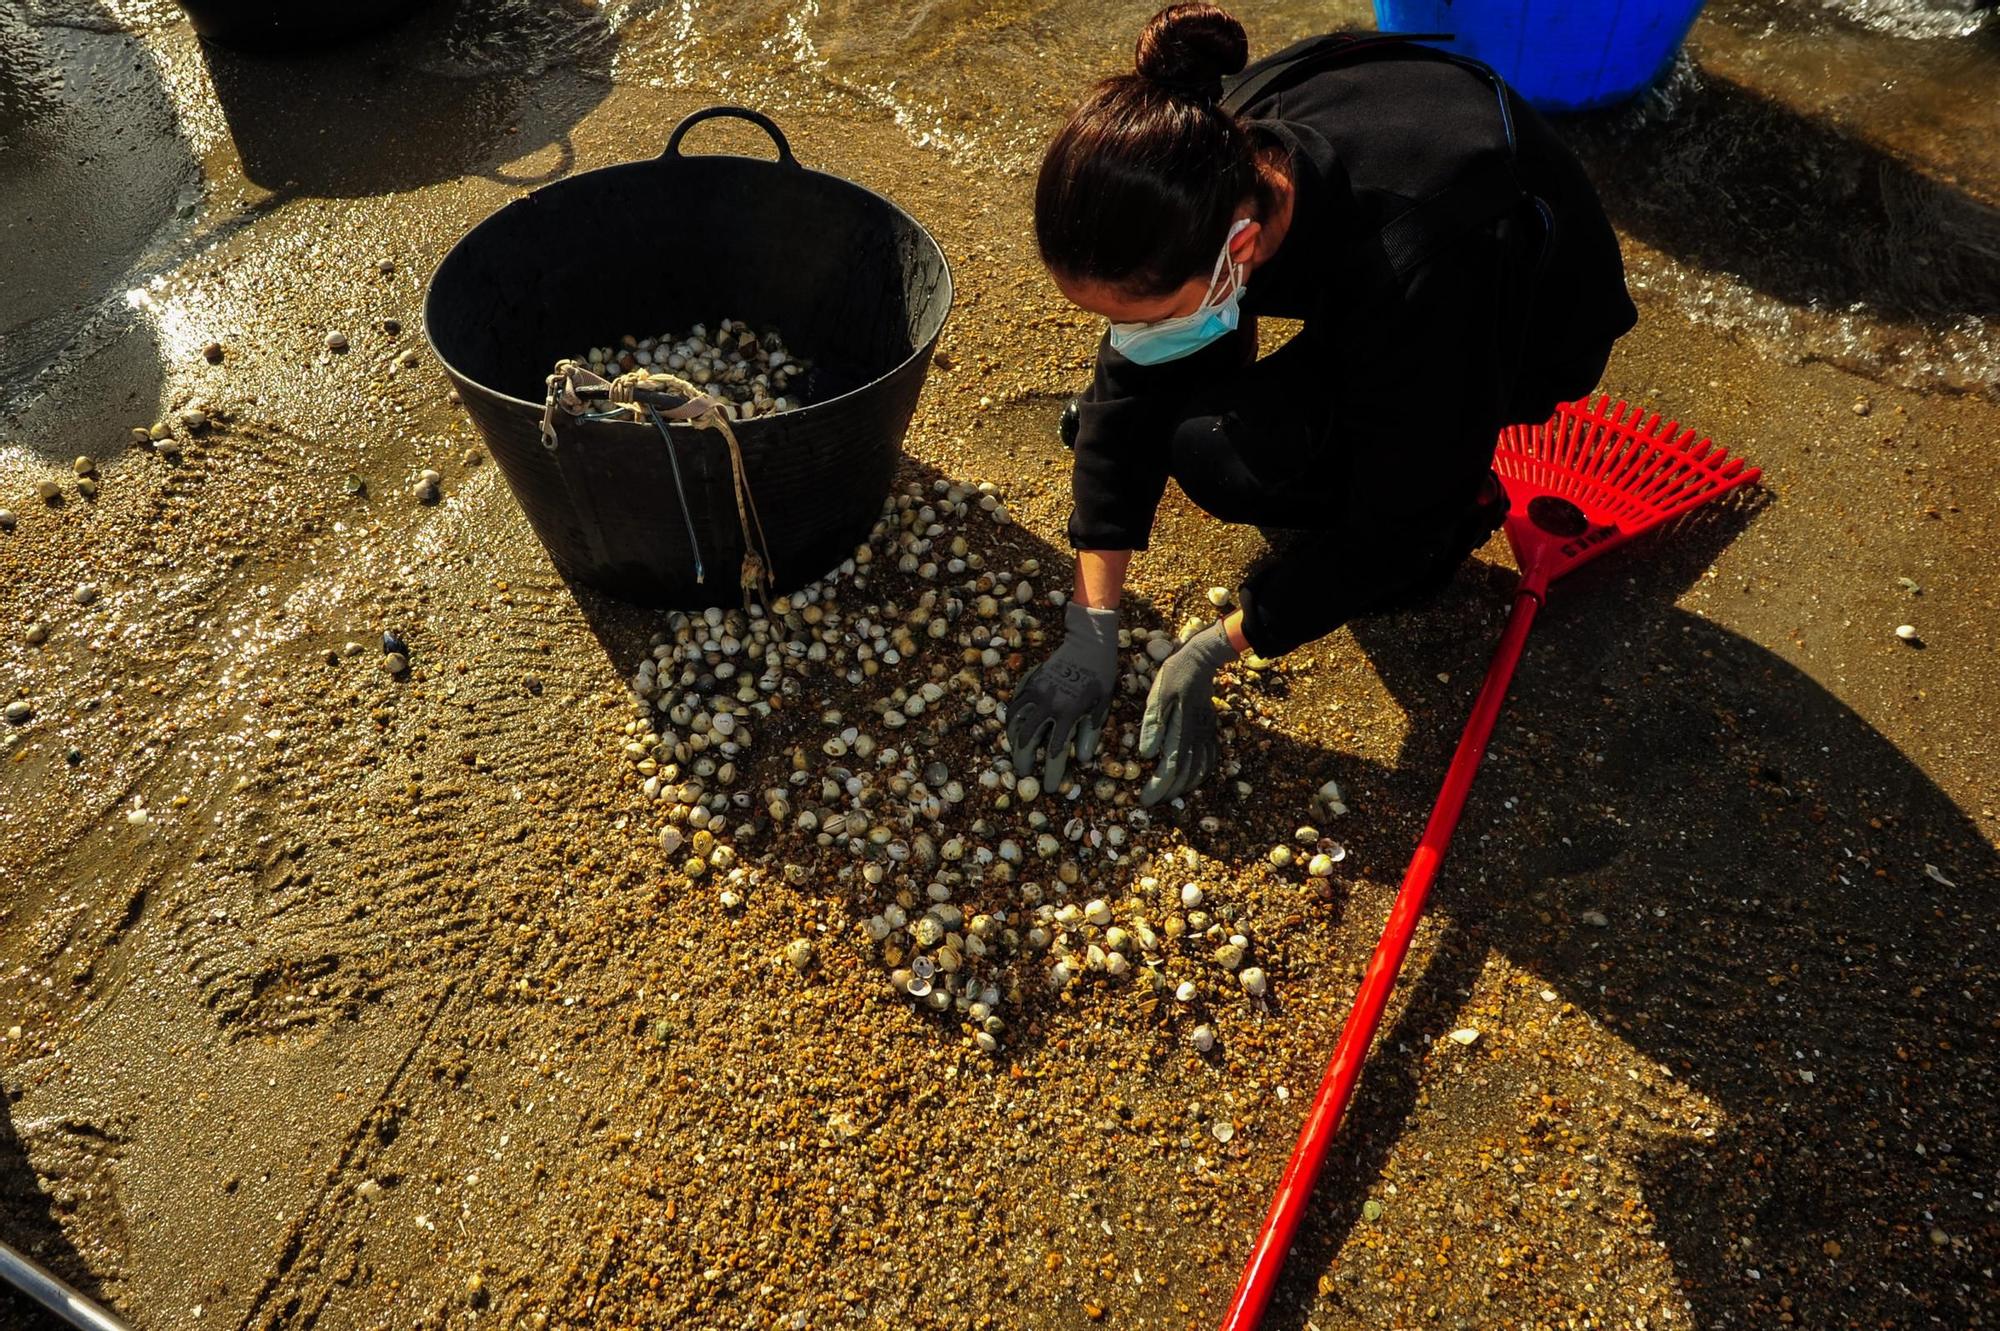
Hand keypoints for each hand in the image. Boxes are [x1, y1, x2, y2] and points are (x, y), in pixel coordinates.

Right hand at [1005, 600, 1120, 787]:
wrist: (1088, 643)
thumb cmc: (1101, 676)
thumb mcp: (1101, 706)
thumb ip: (1090, 733)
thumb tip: (1081, 760)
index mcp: (1068, 714)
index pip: (1055, 752)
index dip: (1050, 773)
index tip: (1049, 788)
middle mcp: (1048, 705)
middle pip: (1027, 742)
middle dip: (1024, 762)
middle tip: (1025, 775)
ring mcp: (1035, 693)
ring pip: (1015, 724)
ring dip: (1013, 744)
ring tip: (1016, 756)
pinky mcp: (1029, 683)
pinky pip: (1014, 706)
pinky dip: (1011, 721)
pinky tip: (1014, 731)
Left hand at [1139, 619, 1239, 806]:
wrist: (1202, 659)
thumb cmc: (1174, 675)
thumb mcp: (1157, 695)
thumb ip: (1153, 725)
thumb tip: (1145, 755)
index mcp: (1181, 730)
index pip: (1170, 768)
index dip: (1158, 788)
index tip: (1144, 801)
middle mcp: (1197, 737)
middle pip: (1185, 775)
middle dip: (1168, 793)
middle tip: (1152, 802)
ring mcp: (1206, 735)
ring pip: (1199, 771)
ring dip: (1184, 787)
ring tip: (1168, 795)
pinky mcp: (1210, 730)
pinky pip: (1210, 759)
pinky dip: (1200, 775)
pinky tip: (1191, 778)